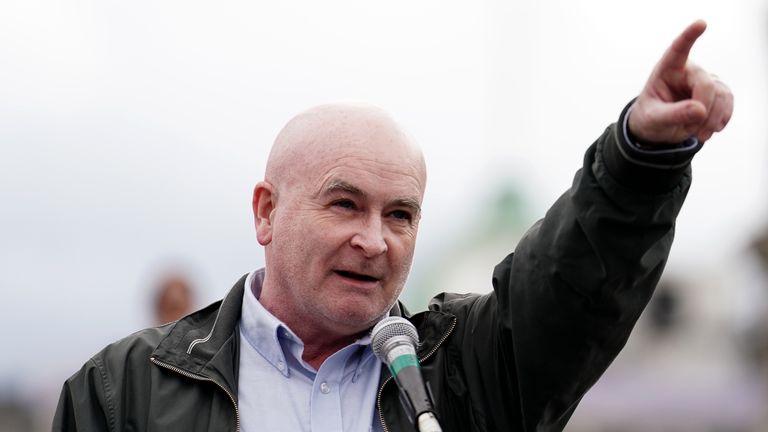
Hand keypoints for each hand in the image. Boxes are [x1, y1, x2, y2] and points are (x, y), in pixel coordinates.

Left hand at [628, 20, 733, 143]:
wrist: (658, 129)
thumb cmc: (650, 118)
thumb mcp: (654, 119)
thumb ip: (673, 114)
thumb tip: (700, 110)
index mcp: (666, 70)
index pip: (678, 50)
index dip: (689, 37)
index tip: (701, 24)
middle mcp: (688, 71)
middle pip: (706, 84)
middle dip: (702, 111)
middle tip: (691, 132)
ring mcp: (705, 80)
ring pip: (722, 94)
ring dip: (712, 119)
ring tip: (697, 134)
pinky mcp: (717, 92)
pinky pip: (728, 102)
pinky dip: (721, 119)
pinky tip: (710, 130)